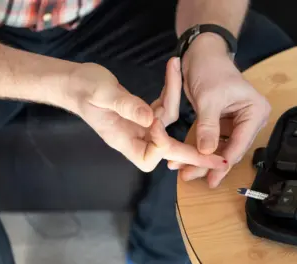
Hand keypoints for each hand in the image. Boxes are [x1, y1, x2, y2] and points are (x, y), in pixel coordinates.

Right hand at [53, 60, 227, 171]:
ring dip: (174, 98)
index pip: (152, 154)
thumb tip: (150, 119)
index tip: (155, 120)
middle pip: (169, 152)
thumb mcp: (102, 95)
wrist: (74, 83)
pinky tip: (171, 72)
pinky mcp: (142, 115)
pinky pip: (161, 110)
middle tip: (221, 162)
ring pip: (168, 125)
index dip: (161, 142)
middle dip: (195, 155)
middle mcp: (134, 138)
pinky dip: (167, 93)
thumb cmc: (83, 89)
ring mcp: (139, 127)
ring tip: (175, 67)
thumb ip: (126, 106)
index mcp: (123, 140)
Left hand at [169, 33, 270, 187]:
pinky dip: (197, 148)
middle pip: (229, 148)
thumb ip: (208, 126)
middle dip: (209, 163)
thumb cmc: (210, 69)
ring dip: (200, 159)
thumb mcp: (209, 98)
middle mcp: (248, 120)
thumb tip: (206, 152)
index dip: (223, 161)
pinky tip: (184, 160)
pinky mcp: (221, 123)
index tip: (211, 178)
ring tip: (184, 173)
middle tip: (191, 177)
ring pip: (218, 147)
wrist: (201, 53)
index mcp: (255, 112)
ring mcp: (235, 122)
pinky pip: (210, 140)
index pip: (240, 142)